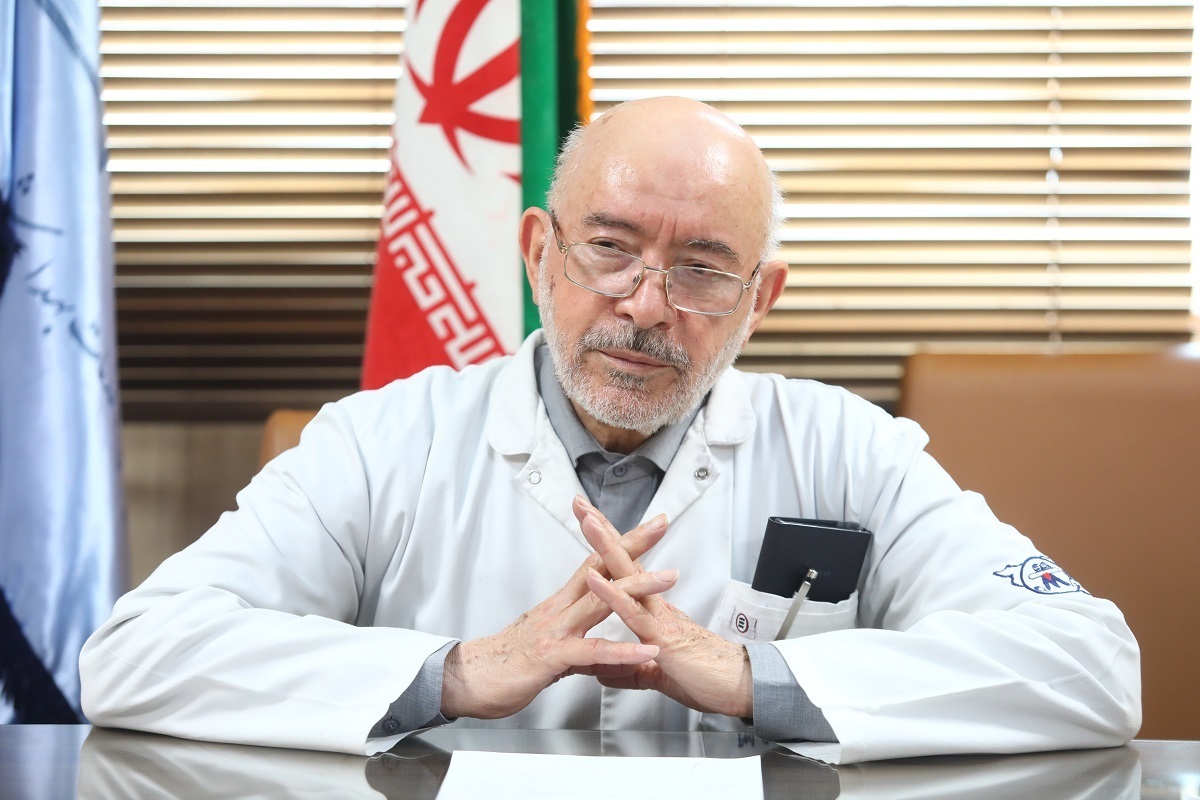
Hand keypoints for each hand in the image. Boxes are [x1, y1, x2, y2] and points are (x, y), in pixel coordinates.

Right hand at [441, 500, 677, 719]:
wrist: (463, 681)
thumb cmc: (502, 666)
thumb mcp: (547, 651)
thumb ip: (576, 649)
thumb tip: (596, 655)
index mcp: (560, 606)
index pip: (595, 565)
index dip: (619, 543)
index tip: (645, 526)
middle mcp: (559, 610)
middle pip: (600, 569)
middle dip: (632, 545)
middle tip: (660, 524)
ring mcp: (555, 630)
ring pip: (601, 602)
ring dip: (637, 588)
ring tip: (668, 578)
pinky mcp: (550, 656)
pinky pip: (592, 653)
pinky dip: (622, 651)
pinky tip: (645, 650)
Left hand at [577, 500, 753, 718]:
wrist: (741, 689)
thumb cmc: (707, 679)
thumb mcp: (659, 675)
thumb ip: (632, 670)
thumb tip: (608, 671)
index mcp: (653, 614)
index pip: (625, 574)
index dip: (607, 548)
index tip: (589, 524)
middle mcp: (656, 608)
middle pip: (625, 562)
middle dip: (602, 532)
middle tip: (581, 505)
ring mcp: (659, 619)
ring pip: (629, 577)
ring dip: (606, 548)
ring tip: (587, 522)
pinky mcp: (663, 638)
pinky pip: (634, 613)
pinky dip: (612, 595)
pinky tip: (595, 578)